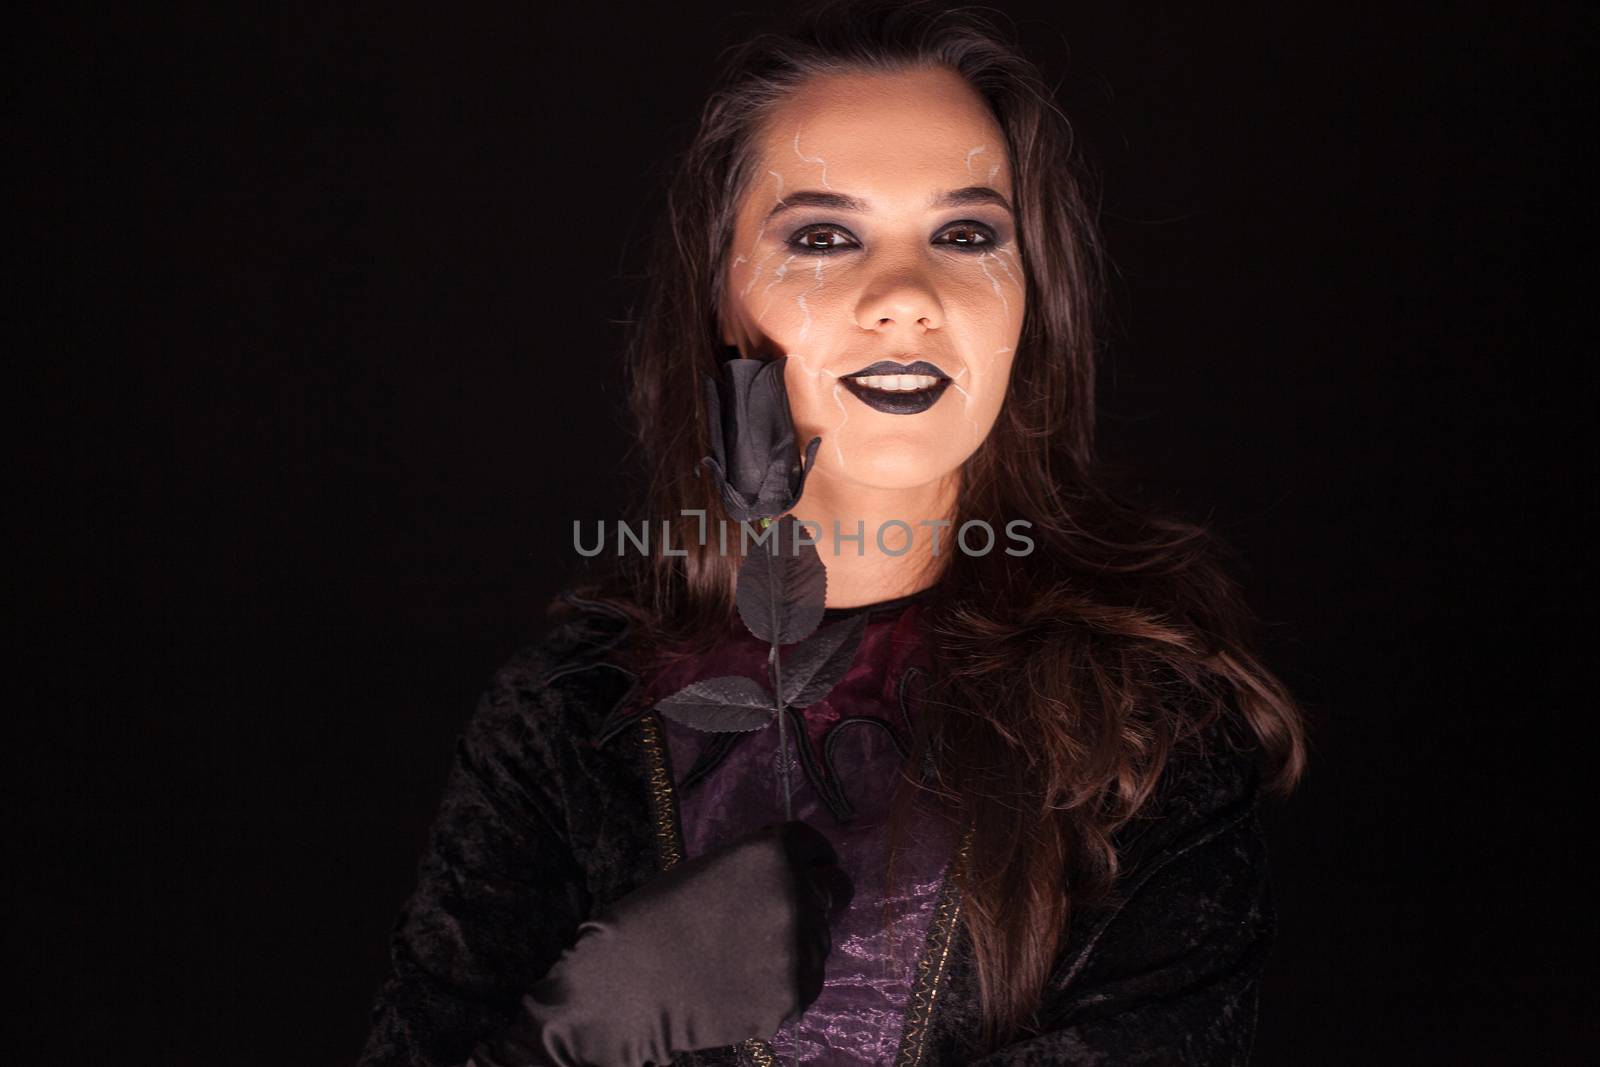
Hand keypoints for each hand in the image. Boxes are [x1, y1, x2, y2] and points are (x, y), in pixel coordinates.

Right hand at [468, 820, 851, 1066]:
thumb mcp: (712, 870)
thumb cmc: (656, 917)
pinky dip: (785, 981)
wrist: (626, 983)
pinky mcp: (795, 995)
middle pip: (835, 890)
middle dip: (816, 896)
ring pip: (820, 940)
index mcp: (773, 854)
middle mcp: (797, 895)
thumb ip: (762, 870)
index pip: (816, 848)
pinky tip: (747, 982)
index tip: (806, 869)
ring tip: (747, 956)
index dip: (810, 858)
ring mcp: (799, 949)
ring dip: (796, 943)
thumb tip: (798, 877)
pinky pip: (806, 980)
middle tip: (784, 914)